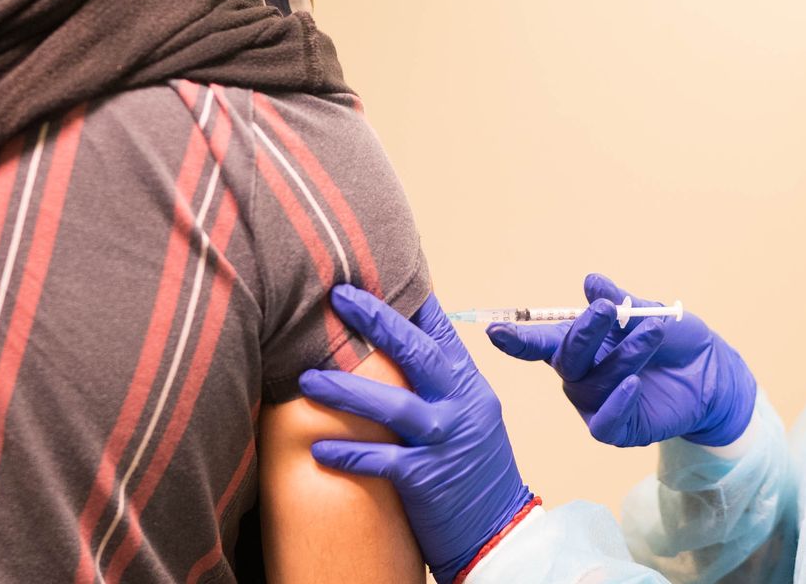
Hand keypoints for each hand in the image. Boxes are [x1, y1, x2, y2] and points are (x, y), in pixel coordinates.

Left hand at [299, 286, 535, 582]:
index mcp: (470, 388)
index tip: (380, 273)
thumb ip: (440, 386)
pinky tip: (318, 446)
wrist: (499, 533)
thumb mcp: (471, 419)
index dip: (411, 301)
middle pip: (418, 354)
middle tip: (339, 297)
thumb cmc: (477, 475)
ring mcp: (446, 443)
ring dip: (347, 390)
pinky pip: (382, 461)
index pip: (442, 333)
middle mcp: (462, 408)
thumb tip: (400, 348)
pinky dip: (349, 453)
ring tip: (307, 379)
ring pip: (394, 406)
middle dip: (376, 321)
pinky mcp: (428, 481)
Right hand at [488, 273, 756, 447]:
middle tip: (609, 310)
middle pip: (567, 359)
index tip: (495, 330)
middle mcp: (582, 375)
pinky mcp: (620, 430)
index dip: (518, 339)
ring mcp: (598, 404)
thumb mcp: (650, 311)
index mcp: (581, 344)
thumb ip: (620, 300)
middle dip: (584, 334)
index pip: (542, 342)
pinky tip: (634, 384)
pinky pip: (606, 424)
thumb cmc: (676, 340)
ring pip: (594, 385)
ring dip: (624, 356)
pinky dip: (617, 403)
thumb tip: (591, 282)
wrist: (714, 372)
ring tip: (654, 332)